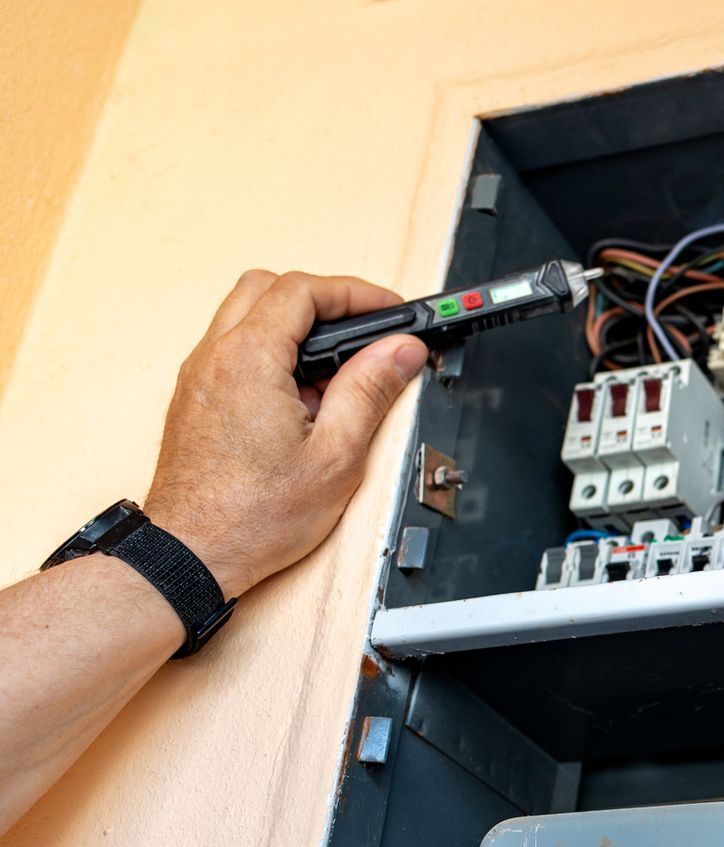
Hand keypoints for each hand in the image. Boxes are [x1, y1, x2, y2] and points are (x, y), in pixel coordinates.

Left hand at [144, 271, 427, 597]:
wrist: (194, 552)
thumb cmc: (253, 517)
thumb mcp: (336, 455)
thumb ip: (370, 391)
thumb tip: (400, 351)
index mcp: (249, 361)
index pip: (303, 291)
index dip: (355, 293)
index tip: (389, 310)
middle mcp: (214, 358)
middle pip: (268, 287)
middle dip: (322, 298)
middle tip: (364, 326)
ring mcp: (199, 376)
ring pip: (245, 313)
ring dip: (293, 322)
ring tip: (335, 367)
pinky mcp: (195, 396)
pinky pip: (232, 346)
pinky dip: (270, 348)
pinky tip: (299, 393)